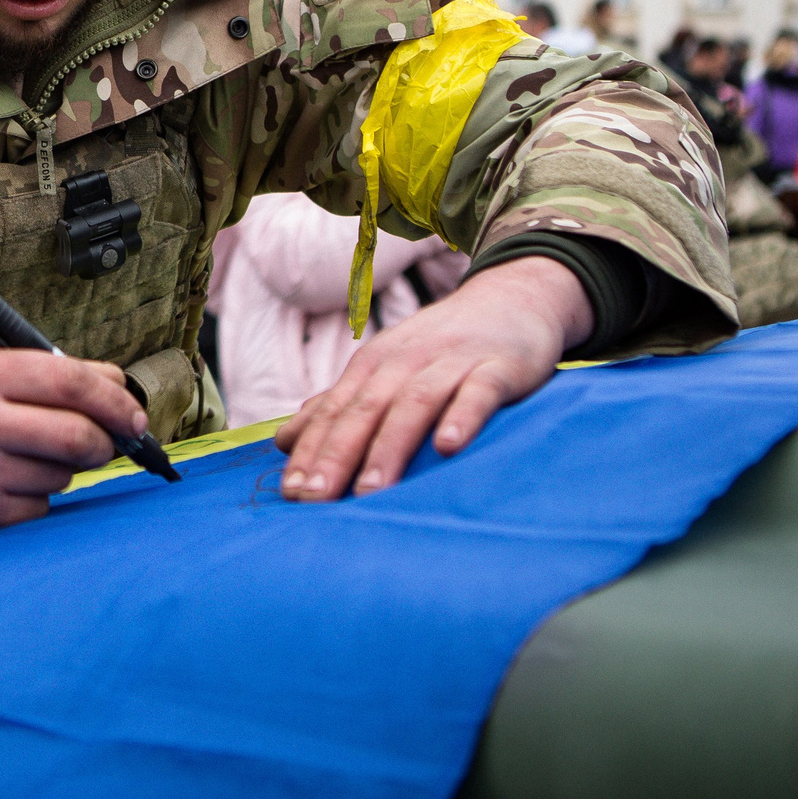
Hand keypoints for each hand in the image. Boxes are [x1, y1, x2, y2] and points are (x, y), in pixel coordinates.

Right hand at [0, 346, 145, 544]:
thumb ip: (31, 376)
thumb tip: (112, 388)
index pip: (68, 379)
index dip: (113, 397)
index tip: (133, 413)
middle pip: (79, 434)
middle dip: (106, 441)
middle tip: (108, 442)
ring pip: (62, 474)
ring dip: (62, 469)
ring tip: (23, 457)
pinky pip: (40, 508)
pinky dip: (35, 498)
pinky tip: (2, 484)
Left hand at [272, 255, 589, 500]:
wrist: (512, 299)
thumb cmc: (441, 347)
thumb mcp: (386, 369)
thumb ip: (339, 406)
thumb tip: (285, 440)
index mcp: (373, 366)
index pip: (334, 412)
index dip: (310, 452)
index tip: (290, 494)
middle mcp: (405, 361)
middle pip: (364, 410)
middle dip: (336, 455)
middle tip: (315, 499)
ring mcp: (451, 362)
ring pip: (414, 405)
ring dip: (389, 448)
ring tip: (370, 492)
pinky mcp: (497, 367)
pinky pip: (478, 393)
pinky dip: (462, 418)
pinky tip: (449, 447)